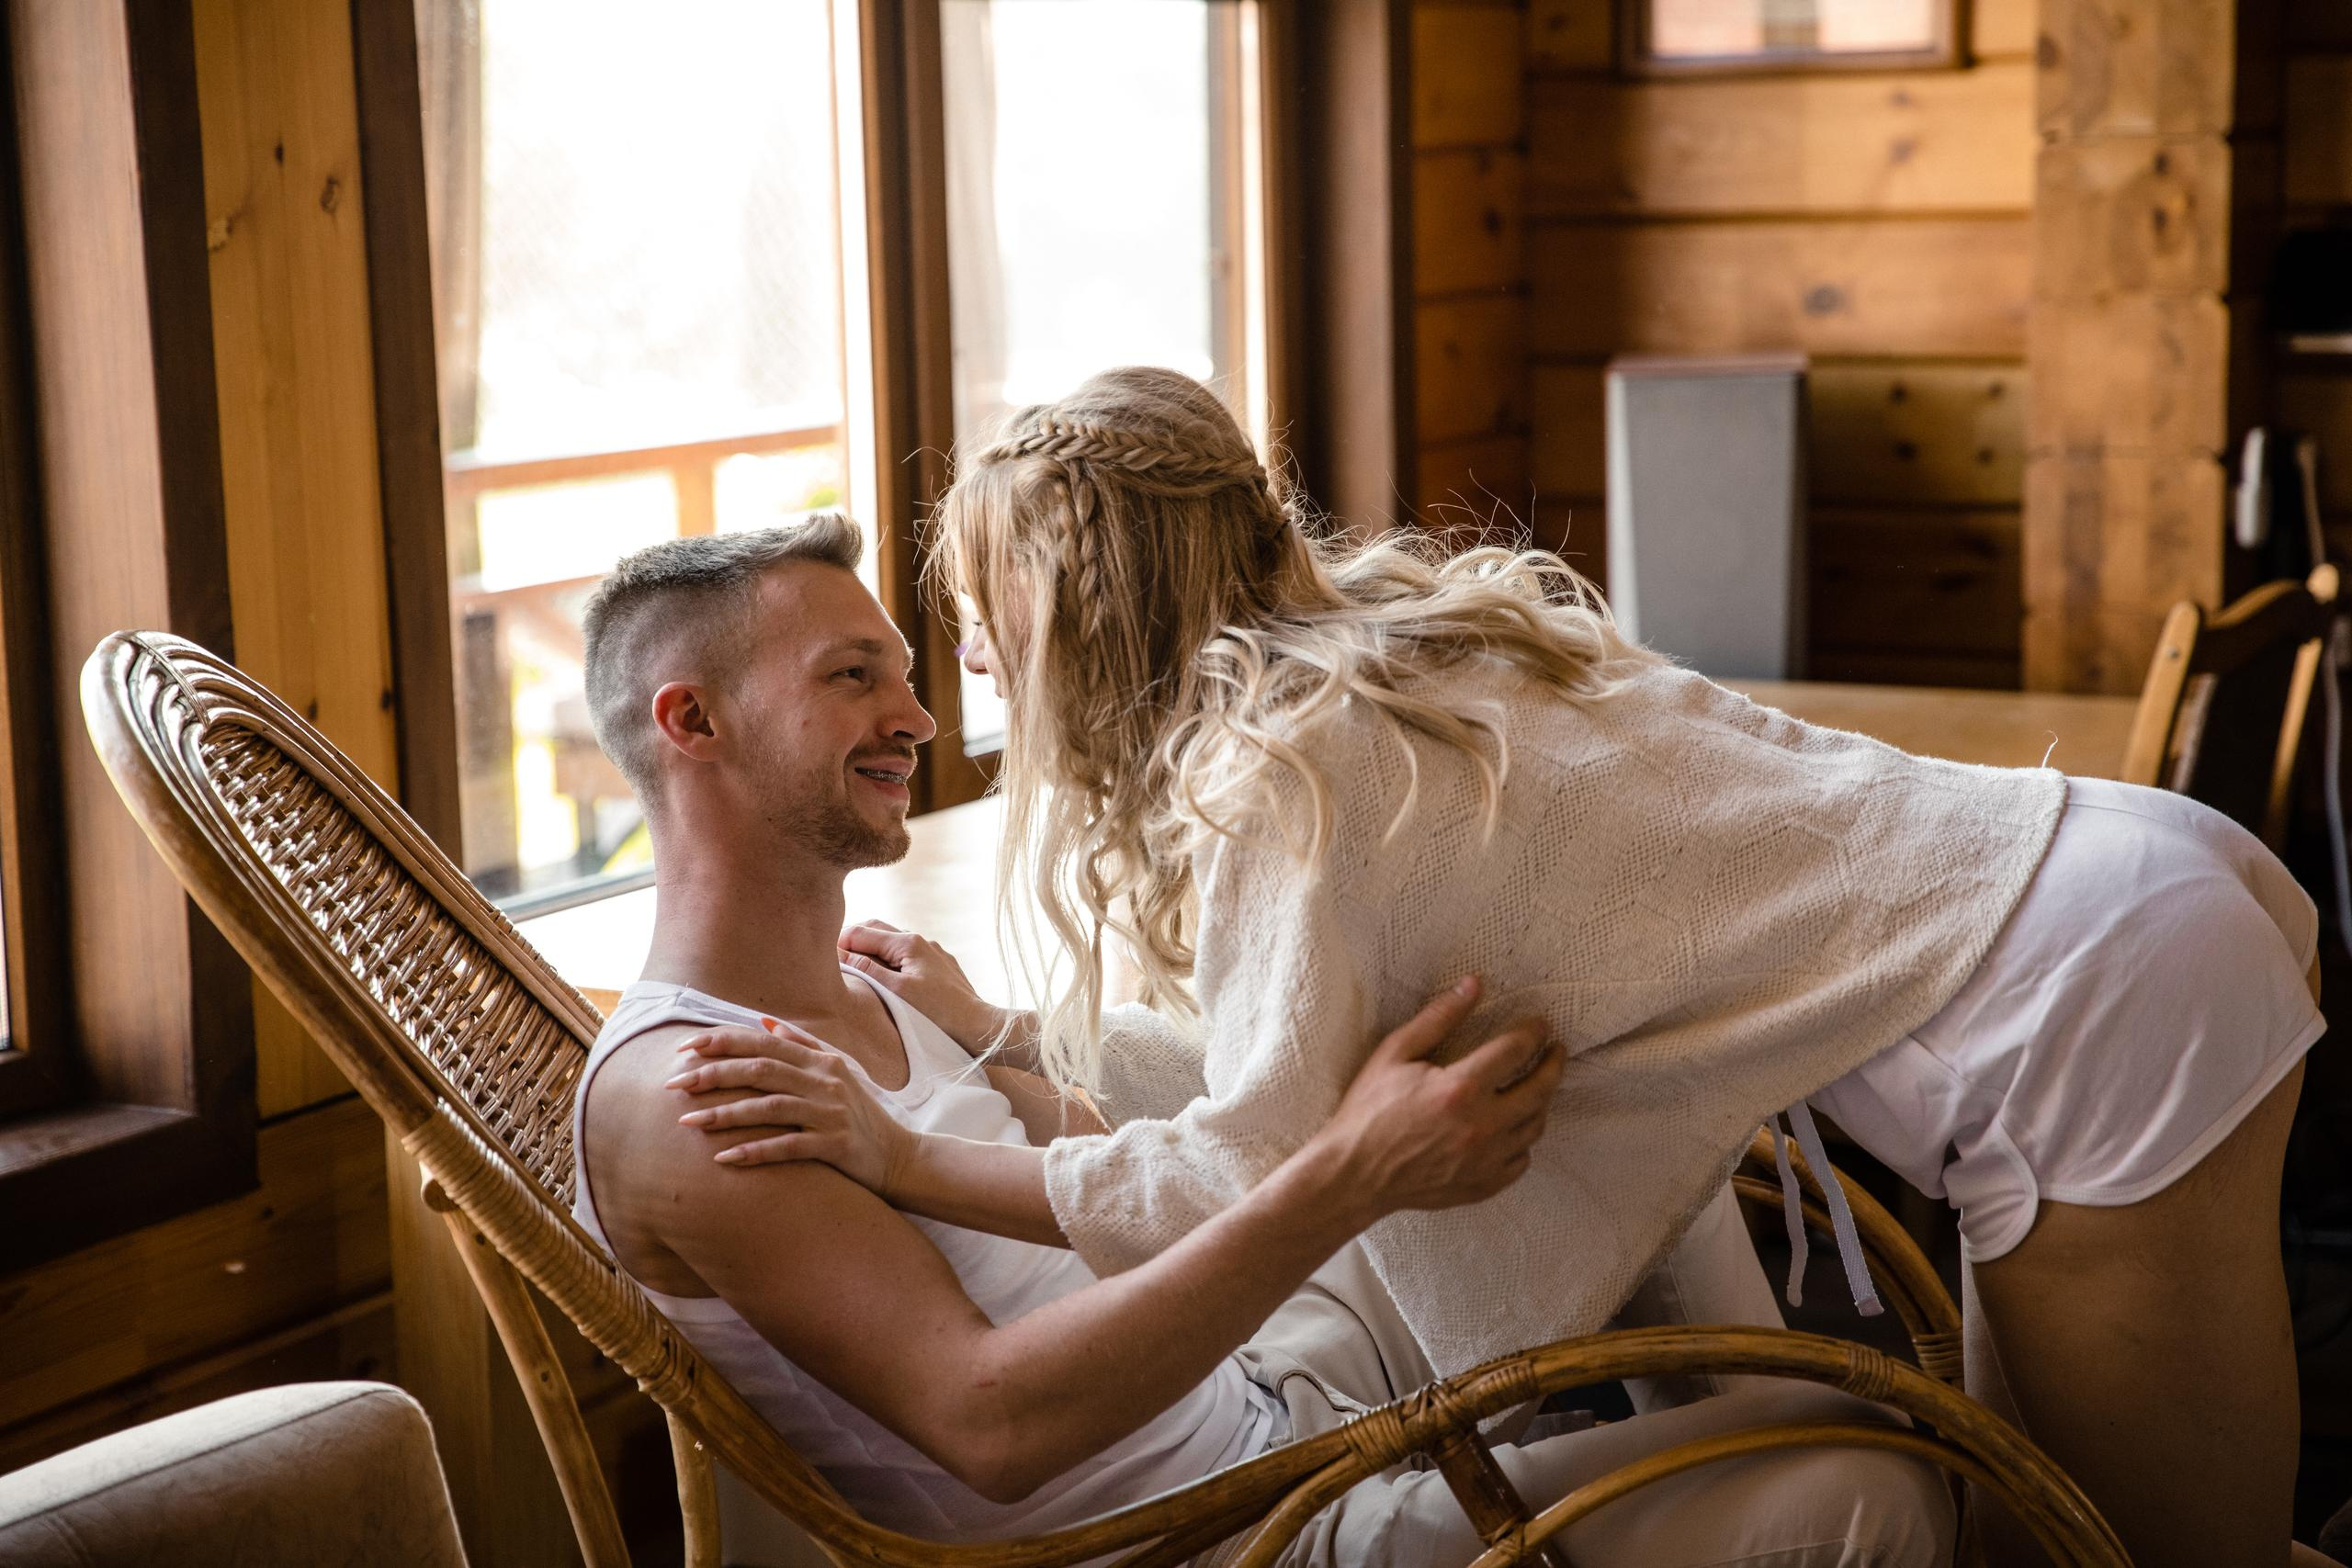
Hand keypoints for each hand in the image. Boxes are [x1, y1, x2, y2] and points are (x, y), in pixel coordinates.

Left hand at [664, 1019, 916, 1197]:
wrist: (902, 1158)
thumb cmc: (863, 1116)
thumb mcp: (840, 1072)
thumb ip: (804, 1045)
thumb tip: (767, 1021)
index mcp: (821, 1061)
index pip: (763, 1042)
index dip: (722, 1041)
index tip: (684, 1047)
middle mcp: (825, 1081)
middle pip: (760, 1069)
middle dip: (712, 1074)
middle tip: (672, 1083)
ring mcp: (831, 1113)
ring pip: (769, 1106)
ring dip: (724, 1114)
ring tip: (686, 1122)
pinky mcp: (835, 1146)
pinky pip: (788, 1146)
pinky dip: (755, 1151)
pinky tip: (724, 1158)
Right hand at [839, 919, 1028, 1057]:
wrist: (978, 1026)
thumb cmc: (939, 1013)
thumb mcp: (897, 992)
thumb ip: (867, 969)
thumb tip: (840, 953)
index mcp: (908, 942)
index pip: (862, 931)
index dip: (839, 941)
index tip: (821, 954)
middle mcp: (921, 939)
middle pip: (876, 929)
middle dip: (853, 938)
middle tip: (832, 956)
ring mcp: (932, 951)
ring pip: (892, 941)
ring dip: (871, 948)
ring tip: (853, 966)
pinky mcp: (939, 964)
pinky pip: (907, 954)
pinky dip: (889, 958)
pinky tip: (883, 975)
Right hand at [1301, 977, 1559, 1226]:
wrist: (1353, 1175)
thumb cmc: (1368, 1111)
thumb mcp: (1395, 1053)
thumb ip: (1438, 1017)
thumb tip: (1473, 985)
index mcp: (1460, 1088)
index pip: (1515, 1050)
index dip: (1534, 1032)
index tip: (1542, 1024)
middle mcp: (1481, 1126)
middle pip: (1540, 1090)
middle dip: (1553, 1065)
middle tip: (1556, 1050)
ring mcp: (1485, 1160)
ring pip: (1535, 1127)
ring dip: (1541, 1102)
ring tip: (1535, 1086)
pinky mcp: (1482, 1185)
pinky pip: (1521, 1161)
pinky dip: (1522, 1141)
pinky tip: (1512, 1128)